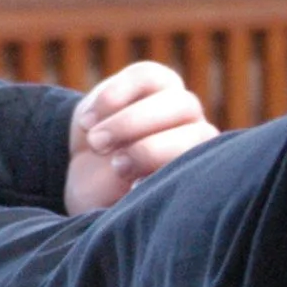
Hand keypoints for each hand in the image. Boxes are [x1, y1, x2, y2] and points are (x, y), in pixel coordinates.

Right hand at [65, 62, 217, 212]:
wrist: (85, 168)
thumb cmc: (106, 195)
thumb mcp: (116, 209)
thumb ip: (132, 201)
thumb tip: (136, 187)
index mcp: (196, 168)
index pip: (201, 161)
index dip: (168, 170)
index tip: (132, 188)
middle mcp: (195, 132)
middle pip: (196, 130)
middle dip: (150, 147)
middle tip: (112, 163)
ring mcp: (176, 102)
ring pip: (173, 98)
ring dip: (130, 121)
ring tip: (95, 142)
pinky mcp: (151, 80)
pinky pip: (144, 77)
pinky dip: (114, 96)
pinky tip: (87, 121)